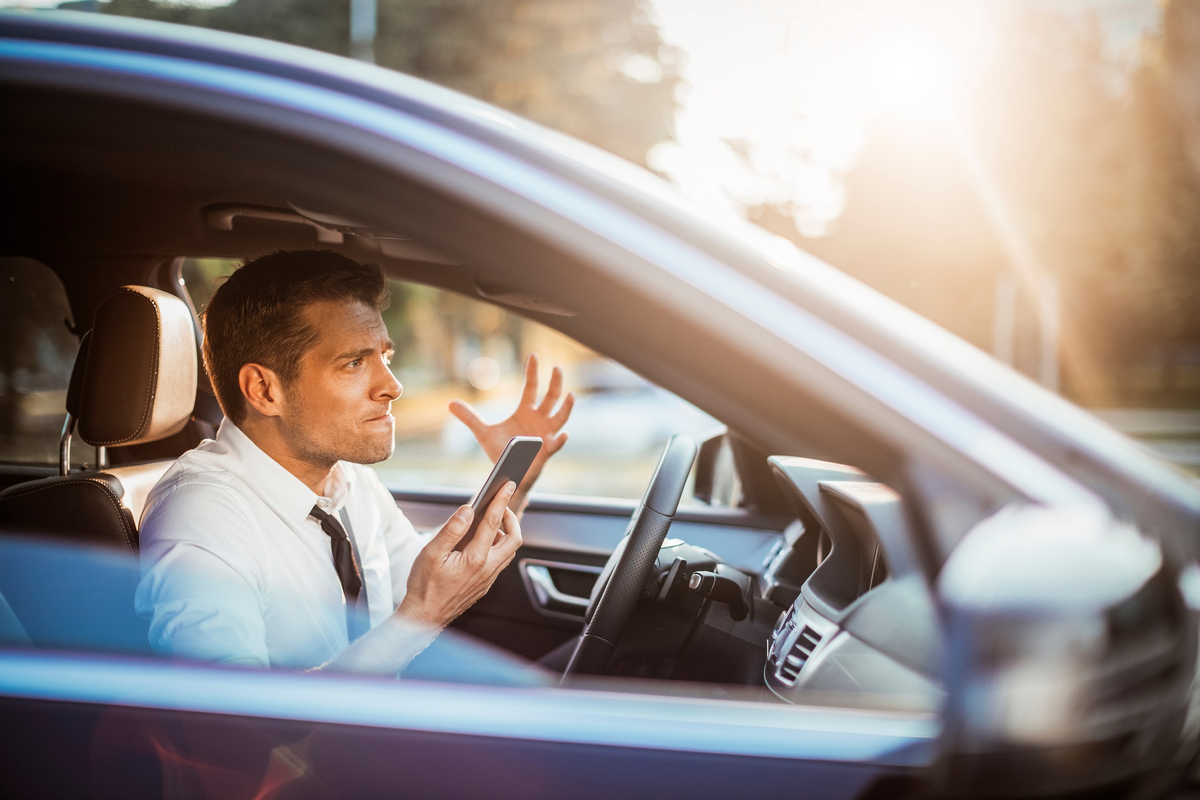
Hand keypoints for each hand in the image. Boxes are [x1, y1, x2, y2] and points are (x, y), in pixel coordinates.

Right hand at [397, 481, 521, 628]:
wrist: (424, 618)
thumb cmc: (424, 587)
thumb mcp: (431, 553)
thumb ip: (452, 530)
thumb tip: (467, 510)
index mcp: (475, 558)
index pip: (493, 522)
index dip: (501, 500)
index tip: (507, 485)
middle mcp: (487, 569)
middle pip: (513, 538)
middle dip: (511, 518)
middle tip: (500, 506)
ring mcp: (488, 579)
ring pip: (508, 552)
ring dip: (505, 533)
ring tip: (491, 521)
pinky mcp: (484, 586)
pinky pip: (500, 562)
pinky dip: (498, 547)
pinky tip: (483, 542)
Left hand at [449, 353, 574, 510]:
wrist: (507, 473)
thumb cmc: (501, 451)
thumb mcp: (482, 433)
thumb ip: (470, 417)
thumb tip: (450, 403)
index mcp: (525, 411)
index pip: (531, 387)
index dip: (532, 372)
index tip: (533, 355)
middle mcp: (539, 420)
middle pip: (550, 397)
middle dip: (555, 383)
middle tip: (557, 368)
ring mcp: (545, 435)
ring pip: (560, 418)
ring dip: (566, 407)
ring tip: (571, 395)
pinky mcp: (546, 451)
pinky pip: (556, 445)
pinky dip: (560, 440)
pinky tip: (564, 435)